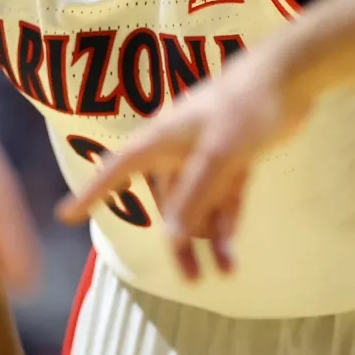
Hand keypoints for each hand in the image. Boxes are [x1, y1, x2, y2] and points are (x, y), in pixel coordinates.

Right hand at [55, 46, 311, 279]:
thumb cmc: (244, 107)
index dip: (89, 194)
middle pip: (167, 202)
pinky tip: (233, 253)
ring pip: (198, 204)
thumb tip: (172, 237)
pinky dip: (227, 223)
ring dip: (208, 237)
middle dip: (177, 239)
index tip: (65, 217)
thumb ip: (194, 197)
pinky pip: (223, 198)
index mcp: (159, 140)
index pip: (115, 171)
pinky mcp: (233, 158)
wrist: (289, 76)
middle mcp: (176, 149)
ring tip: (223, 272)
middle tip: (189, 278)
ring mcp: (206, 155)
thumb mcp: (218, 156)